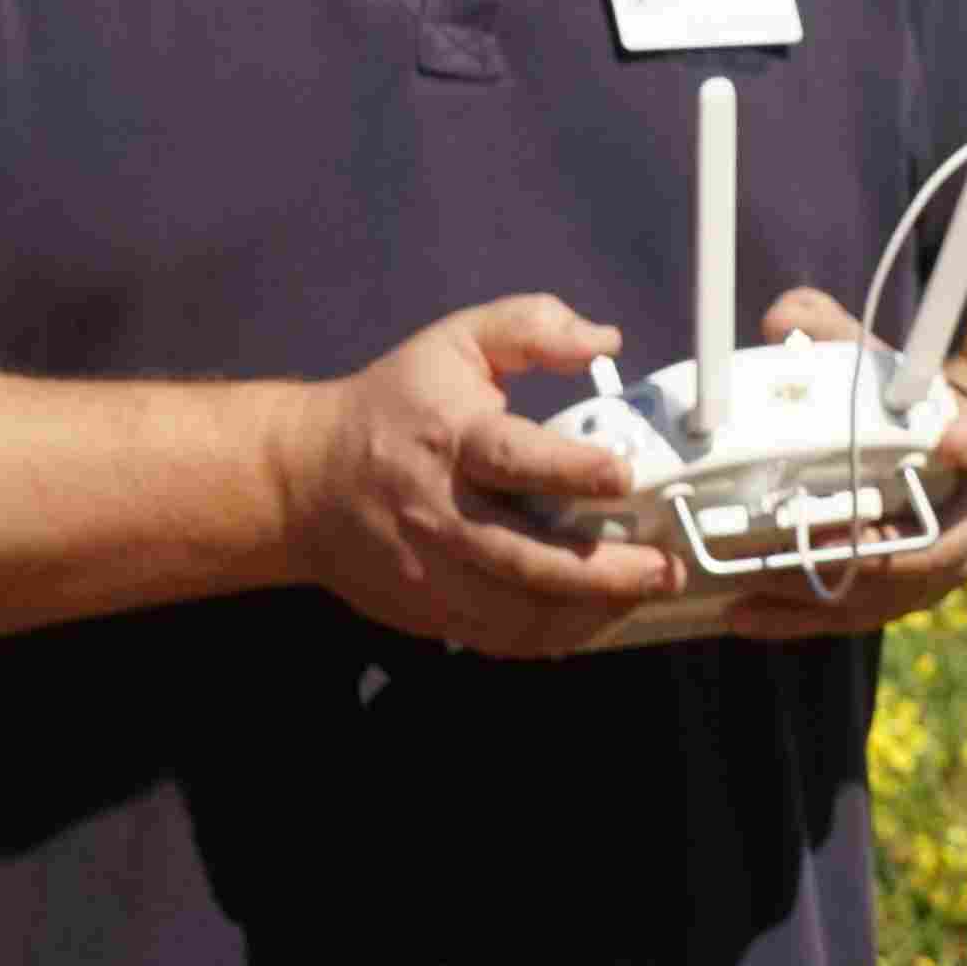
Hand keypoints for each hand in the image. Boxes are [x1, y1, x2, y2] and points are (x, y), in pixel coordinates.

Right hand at [278, 294, 678, 657]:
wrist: (302, 481)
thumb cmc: (394, 406)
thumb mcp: (455, 344)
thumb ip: (530, 327)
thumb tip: (604, 338)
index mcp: (450, 439)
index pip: (513, 458)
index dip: (571, 469)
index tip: (625, 474)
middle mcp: (439, 512)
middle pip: (523, 554)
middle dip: (603, 569)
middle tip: (664, 566)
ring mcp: (431, 570)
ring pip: (514, 612)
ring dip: (587, 612)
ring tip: (643, 595)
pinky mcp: (427, 610)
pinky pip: (499, 638)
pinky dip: (553, 636)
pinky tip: (597, 616)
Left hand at [701, 287, 966, 639]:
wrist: (952, 470)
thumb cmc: (907, 407)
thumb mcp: (885, 362)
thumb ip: (835, 334)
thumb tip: (779, 321)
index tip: (953, 439)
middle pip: (935, 542)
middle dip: (872, 547)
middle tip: (815, 537)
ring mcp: (944, 564)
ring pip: (889, 591)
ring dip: (824, 590)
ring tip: (759, 580)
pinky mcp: (903, 597)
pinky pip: (855, 616)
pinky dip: (797, 619)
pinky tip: (740, 613)